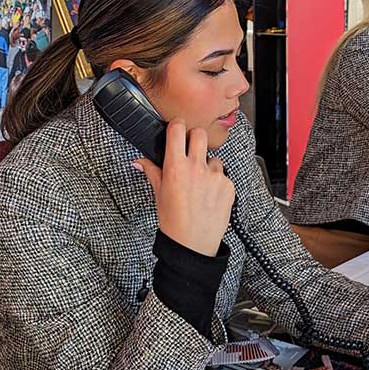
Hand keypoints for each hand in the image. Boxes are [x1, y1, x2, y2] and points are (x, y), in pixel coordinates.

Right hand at [135, 119, 234, 255]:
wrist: (193, 244)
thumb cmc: (174, 221)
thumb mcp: (159, 194)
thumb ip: (152, 172)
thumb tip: (139, 161)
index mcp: (176, 167)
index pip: (177, 130)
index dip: (177, 126)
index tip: (177, 127)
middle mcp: (197, 168)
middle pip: (199, 134)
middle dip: (194, 138)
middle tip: (190, 150)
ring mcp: (215, 176)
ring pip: (213, 158)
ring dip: (207, 165)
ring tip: (199, 184)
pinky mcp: (229, 185)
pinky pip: (223, 175)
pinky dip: (217, 182)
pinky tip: (209, 196)